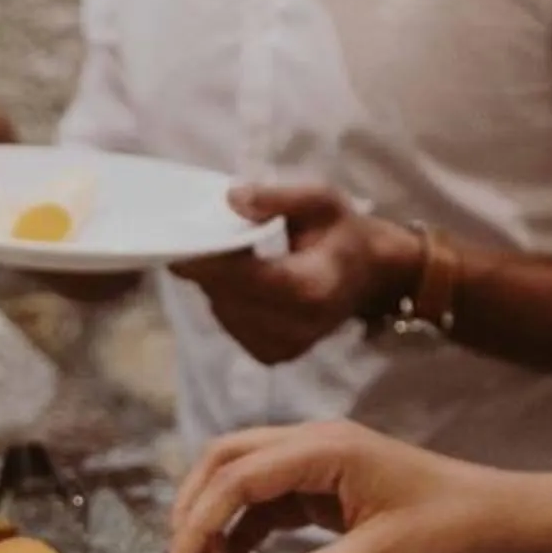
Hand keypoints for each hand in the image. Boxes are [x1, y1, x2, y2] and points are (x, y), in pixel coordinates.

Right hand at [163, 420, 520, 552]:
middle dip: (193, 511)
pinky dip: (243, 531)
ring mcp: (319, 463)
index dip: (197, 523)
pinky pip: (266, 501)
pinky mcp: (324, 486)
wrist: (497, 519)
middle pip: (226, 461)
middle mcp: (315, 444)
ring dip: (217, 523)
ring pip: (241, 479)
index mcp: (326, 449)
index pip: (236, 476)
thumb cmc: (450, 528)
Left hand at [171, 183, 417, 367]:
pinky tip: (237, 279)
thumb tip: (231, 199)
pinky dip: (227, 300)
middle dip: (207, 267)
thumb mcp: (321, 200)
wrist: (371, 275)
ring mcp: (286, 347)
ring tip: (221, 254)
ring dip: (215, 283)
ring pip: (224, 311)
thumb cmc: (344, 233)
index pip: (248, 278)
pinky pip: (231, 324)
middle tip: (194, 236)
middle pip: (229, 297)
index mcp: (313, 288)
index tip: (180, 241)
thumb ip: (278, 197)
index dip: (211, 262)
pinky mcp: (274, 355)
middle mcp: (298, 327)